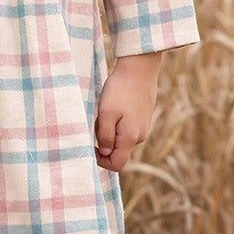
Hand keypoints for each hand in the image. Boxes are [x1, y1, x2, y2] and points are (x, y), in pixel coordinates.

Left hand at [94, 52, 161, 172]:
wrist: (139, 68)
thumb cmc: (120, 90)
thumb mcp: (106, 113)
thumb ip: (105, 136)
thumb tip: (105, 152)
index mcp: (131, 138)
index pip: (117, 164)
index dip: (101, 161)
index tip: (91, 145)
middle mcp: (140, 136)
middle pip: (118, 152)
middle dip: (103, 142)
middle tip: (97, 121)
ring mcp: (143, 127)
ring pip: (121, 139)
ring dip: (109, 130)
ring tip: (105, 110)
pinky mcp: (143, 118)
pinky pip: (126, 129)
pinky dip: (116, 122)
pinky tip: (114, 106)